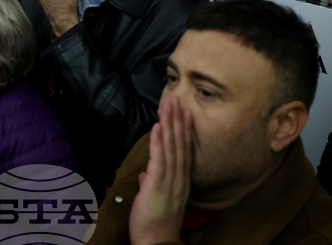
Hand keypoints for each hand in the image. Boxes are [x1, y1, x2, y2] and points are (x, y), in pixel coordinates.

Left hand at [129, 97, 191, 244]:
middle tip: (178, 100)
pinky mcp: (157, 186)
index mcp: (180, 181)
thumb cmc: (155, 222)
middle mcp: (178, 178)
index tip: (185, 112)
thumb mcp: (157, 199)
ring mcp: (169, 181)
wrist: (156, 242)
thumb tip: (146, 174)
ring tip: (169, 106)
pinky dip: (159, 142)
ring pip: (171, 148)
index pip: (184, 150)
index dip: (184, 130)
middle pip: (180, 145)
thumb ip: (153, 183)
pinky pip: (159, 160)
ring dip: (170, 126)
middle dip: (178, 121)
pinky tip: (158, 127)